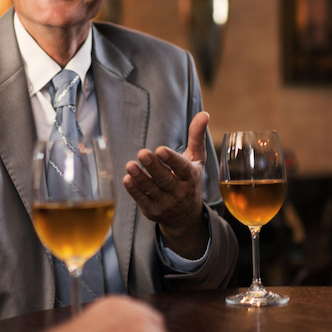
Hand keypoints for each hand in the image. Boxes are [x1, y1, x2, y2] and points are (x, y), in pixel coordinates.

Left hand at [123, 112, 209, 257]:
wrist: (186, 217)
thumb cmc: (189, 180)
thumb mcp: (196, 159)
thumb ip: (197, 137)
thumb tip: (204, 114)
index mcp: (191, 177)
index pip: (182, 168)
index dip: (171, 159)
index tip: (160, 149)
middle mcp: (180, 192)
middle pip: (165, 179)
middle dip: (153, 166)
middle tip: (142, 153)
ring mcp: (166, 203)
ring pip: (152, 189)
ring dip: (140, 178)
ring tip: (129, 165)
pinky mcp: (153, 211)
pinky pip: (142, 201)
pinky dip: (134, 191)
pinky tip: (126, 179)